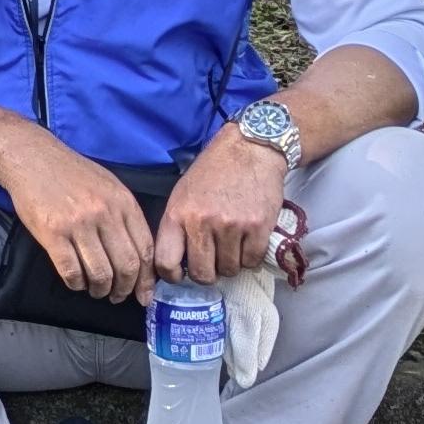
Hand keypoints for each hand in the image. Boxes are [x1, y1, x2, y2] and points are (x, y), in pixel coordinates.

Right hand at [1, 130, 158, 306]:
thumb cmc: (71, 173)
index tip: (144, 293)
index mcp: (122, 202)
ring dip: (100, 289)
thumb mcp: (109, 185)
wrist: (31, 158)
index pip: (145, 249)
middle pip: (126, 266)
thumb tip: (139, 255)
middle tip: (119, 296)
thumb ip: (125, 215)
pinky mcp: (52, 233)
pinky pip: (71, 271)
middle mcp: (104, 213)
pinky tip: (76, 281)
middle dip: (125, 289)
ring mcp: (78, 224)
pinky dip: (76, 283)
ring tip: (97, 291)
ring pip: (100, 273)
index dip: (146, 278)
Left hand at [153, 133, 292, 282]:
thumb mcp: (182, 193)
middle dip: (207, 273)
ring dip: (230, 263)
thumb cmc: (212, 171)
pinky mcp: (258, 228)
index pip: (166, 263)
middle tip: (212, 261)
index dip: (173, 276)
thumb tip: (175, 264)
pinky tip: (247, 240)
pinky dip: (250, 256)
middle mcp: (203, 223)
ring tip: (231, 244)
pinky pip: (251, 261)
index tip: (181, 273)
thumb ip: (177, 227)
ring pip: (229, 270)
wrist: (250, 148)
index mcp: (178, 214)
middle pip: (202, 274)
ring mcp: (232, 226)